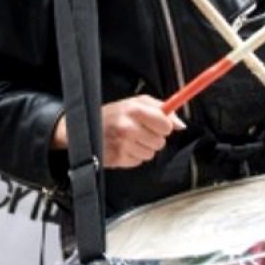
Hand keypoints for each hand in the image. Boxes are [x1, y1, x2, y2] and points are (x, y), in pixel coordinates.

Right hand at [51, 95, 184, 168]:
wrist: (84, 126)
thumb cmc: (114, 114)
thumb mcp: (136, 102)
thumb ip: (161, 109)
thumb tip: (180, 125)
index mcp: (135, 110)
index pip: (166, 125)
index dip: (164, 126)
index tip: (157, 124)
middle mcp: (128, 128)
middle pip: (160, 142)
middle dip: (153, 137)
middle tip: (140, 131)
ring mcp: (123, 145)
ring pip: (151, 154)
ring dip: (144, 148)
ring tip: (130, 139)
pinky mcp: (118, 159)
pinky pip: (139, 161)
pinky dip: (134, 156)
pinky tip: (124, 147)